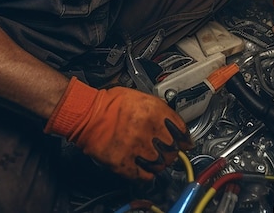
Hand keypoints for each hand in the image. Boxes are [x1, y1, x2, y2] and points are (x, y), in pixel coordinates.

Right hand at [44, 77, 191, 179]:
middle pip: (172, 149)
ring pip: (160, 164)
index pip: (180, 129)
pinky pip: (145, 176)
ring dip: (159, 163)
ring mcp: (138, 148)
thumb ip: (159, 109)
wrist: (88, 114)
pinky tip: (145, 169)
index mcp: (154, 111)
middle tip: (167, 151)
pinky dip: (147, 175)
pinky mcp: (125, 162)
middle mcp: (149, 129)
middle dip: (171, 151)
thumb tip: (172, 122)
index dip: (184, 137)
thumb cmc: (111, 103)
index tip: (185, 142)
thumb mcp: (141, 97)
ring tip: (154, 159)